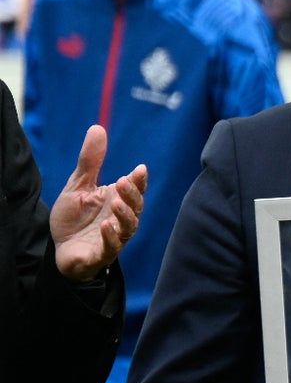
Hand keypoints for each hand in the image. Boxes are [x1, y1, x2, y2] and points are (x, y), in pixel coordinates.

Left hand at [49, 124, 146, 282]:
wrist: (59, 249)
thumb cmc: (74, 218)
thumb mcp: (78, 186)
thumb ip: (90, 162)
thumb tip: (98, 127)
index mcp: (118, 201)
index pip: (135, 189)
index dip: (139, 181)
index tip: (139, 169)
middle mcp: (121, 219)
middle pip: (136, 207)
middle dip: (132, 195)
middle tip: (123, 182)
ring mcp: (114, 238)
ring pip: (128, 227)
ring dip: (125, 215)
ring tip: (116, 204)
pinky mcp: (101, 255)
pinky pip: (111, 247)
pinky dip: (111, 238)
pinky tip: (105, 226)